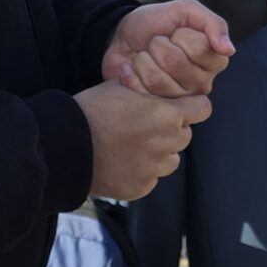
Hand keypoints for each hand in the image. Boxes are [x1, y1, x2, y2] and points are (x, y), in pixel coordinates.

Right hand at [77, 82, 210, 199]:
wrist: (63, 147)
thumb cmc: (90, 111)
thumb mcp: (121, 86)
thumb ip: (148, 86)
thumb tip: (159, 78)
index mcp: (166, 114)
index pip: (202, 109)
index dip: (192, 106)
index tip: (182, 107)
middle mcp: (166, 142)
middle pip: (185, 135)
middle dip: (171, 129)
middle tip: (145, 126)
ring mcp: (154, 168)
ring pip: (171, 159)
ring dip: (159, 153)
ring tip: (132, 146)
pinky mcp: (141, 187)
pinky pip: (151, 178)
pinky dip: (141, 172)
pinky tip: (121, 162)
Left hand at [105, 0, 235, 96]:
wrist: (122, 36)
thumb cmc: (157, 23)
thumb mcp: (186, 10)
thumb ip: (213, 24)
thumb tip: (228, 49)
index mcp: (214, 60)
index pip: (201, 48)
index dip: (182, 36)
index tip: (176, 32)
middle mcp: (201, 82)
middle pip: (176, 63)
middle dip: (159, 45)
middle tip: (156, 43)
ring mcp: (179, 98)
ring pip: (157, 79)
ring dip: (143, 59)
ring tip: (144, 56)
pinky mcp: (156, 107)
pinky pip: (141, 91)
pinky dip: (130, 74)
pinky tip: (132, 69)